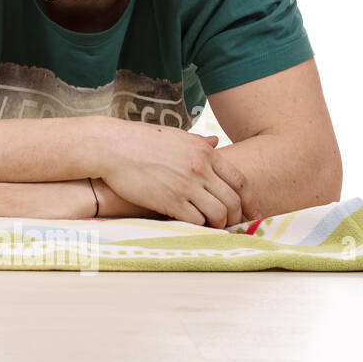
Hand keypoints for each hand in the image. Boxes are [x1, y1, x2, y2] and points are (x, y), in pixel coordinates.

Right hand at [98, 121, 244, 227]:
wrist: (112, 147)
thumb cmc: (141, 140)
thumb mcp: (176, 135)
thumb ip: (199, 142)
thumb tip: (215, 142)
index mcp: (204, 152)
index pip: (239, 181)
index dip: (248, 199)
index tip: (250, 210)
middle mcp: (200, 169)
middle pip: (233, 200)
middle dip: (237, 216)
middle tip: (233, 223)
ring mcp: (186, 186)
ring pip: (218, 214)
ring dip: (220, 224)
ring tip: (214, 227)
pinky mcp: (169, 201)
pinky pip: (196, 220)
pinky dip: (200, 226)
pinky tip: (196, 226)